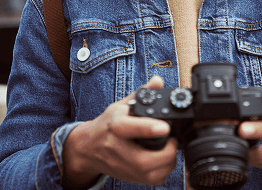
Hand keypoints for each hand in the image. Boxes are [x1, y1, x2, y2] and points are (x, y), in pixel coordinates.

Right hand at [62, 76, 177, 187]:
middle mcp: (117, 147)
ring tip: (171, 149)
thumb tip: (158, 81)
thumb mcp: (120, 105)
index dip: (148, 129)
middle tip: (174, 141)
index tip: (164, 127)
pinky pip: (151, 181)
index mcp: (115, 125)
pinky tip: (164, 160)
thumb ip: (142, 93)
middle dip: (166, 153)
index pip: (128, 128)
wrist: (88, 148)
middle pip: (143, 160)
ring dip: (168, 163)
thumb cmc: (107, 125)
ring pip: (149, 174)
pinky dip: (163, 172)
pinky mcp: (128, 177)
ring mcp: (122, 165)